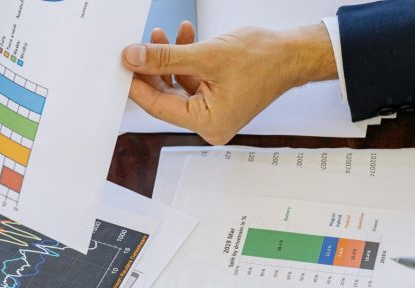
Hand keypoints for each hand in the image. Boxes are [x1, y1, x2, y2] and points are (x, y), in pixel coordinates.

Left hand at [121, 22, 336, 144]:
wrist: (292, 53)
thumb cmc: (264, 59)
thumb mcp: (206, 55)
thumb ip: (165, 58)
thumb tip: (133, 58)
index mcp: (208, 124)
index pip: (158, 107)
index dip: (137, 84)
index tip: (122, 65)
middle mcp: (209, 124)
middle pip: (165, 97)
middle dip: (153, 68)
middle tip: (139, 46)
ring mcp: (213, 112)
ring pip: (176, 86)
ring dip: (168, 59)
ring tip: (163, 35)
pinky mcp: (217, 99)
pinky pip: (191, 80)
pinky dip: (184, 60)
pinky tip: (184, 37)